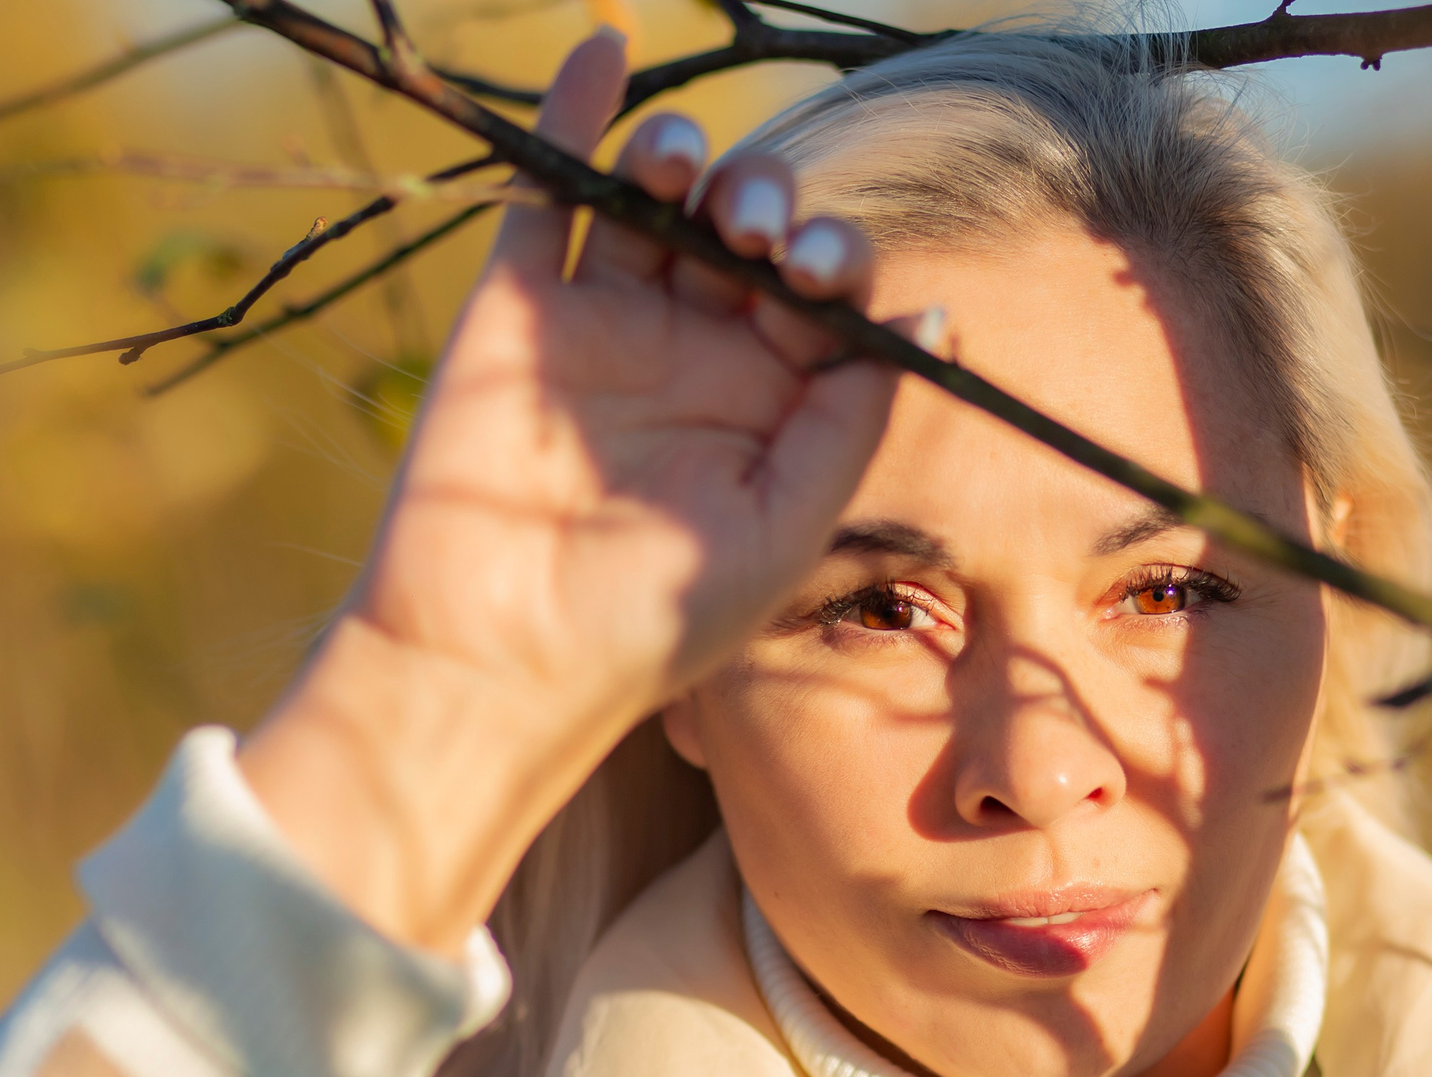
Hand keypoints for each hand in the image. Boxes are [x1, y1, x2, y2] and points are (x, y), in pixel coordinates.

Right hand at [239, 30, 916, 951]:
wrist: (498, 661)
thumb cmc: (653, 621)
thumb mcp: (787, 527)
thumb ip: (855, 416)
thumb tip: (934, 309)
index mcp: (767, 410)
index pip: (822, 298)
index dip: (834, 260)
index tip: (819, 273)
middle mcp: (691, 358)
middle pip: (746, 234)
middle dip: (764, 205)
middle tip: (754, 232)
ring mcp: (601, 328)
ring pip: (654, 204)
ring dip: (683, 159)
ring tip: (685, 168)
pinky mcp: (515, 313)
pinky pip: (548, 198)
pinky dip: (573, 117)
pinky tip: (603, 53)